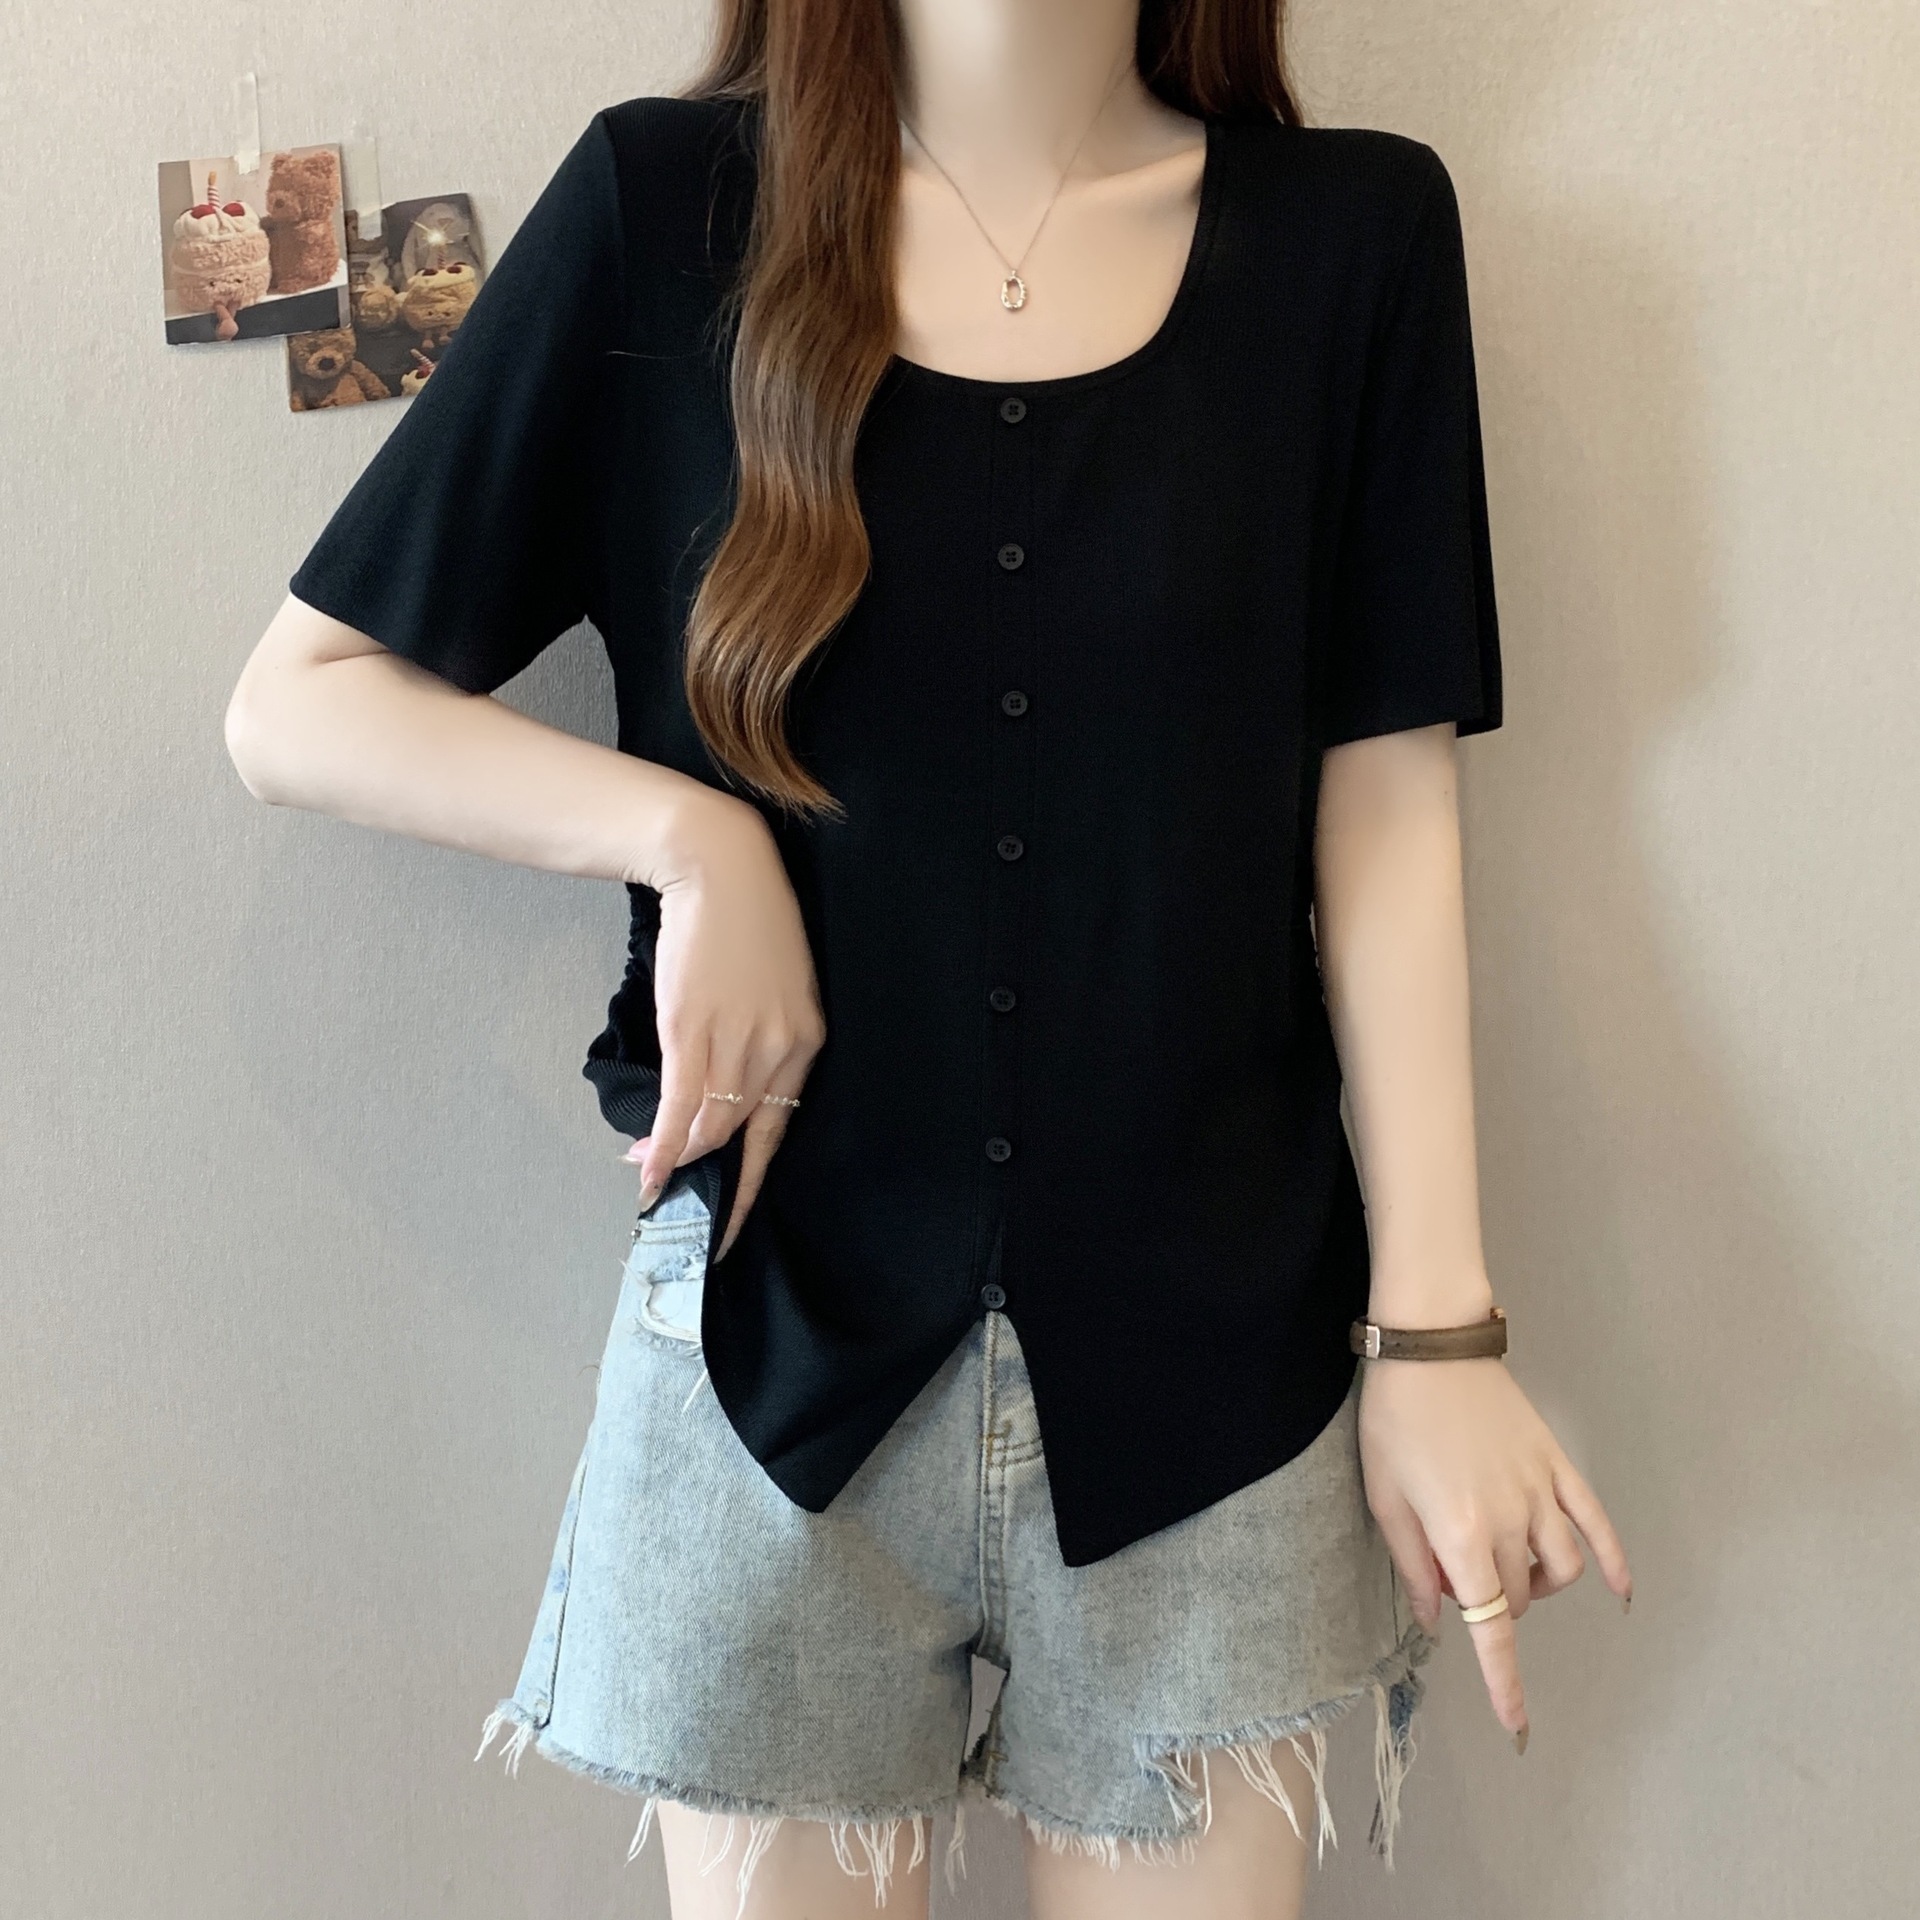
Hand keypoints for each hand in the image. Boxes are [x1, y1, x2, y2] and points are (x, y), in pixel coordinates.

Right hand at [622, 790, 823, 1258]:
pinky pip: (684, 1104)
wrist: (720, 869)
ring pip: (711, 1124)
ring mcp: (738, 1041)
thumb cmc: (744, 923)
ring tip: (652, 1180)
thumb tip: (718, 1090)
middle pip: (742, 1133)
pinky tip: (650, 1168)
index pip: (779, 1127)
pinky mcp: (695, 1029)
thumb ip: (758, 1040)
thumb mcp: (772, 987)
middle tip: (679, 1202)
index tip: (732, 1218)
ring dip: (677, 1160)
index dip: (749, 1177)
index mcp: (806, 1041)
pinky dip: (666, 1144)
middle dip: (709, 1177)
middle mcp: (779, 1049)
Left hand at [1358, 1354, 1631, 1749]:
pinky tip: (1621, 1588)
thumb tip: (1437, 1619)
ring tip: (1502, 1562)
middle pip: (1517, 1596)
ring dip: (1536, 1584)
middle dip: (1489, 1601)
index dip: (1504, 1680)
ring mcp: (1543, 1492)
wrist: (1431, 1345)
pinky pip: (1597, 1523)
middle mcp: (1512, 1521)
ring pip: (1561, 1570)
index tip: (1517, 1725)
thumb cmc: (1394, 1418)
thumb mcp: (1384, 1495)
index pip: (1491, 1626)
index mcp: (1462, 1534)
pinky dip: (1614, 1560)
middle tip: (1449, 1566)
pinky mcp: (1558, 1465)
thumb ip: (1412, 1563)